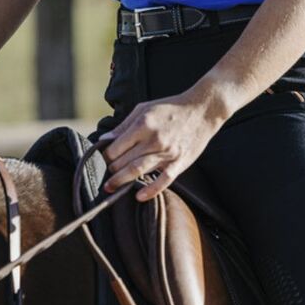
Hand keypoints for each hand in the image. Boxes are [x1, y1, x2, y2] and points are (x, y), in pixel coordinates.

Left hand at [100, 90, 224, 202]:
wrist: (201, 110)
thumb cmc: (170, 108)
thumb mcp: (144, 108)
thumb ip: (124, 124)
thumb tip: (105, 139)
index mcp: (143, 124)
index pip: (117, 146)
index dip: (106, 155)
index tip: (102, 159)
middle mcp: (154, 139)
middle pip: (125, 160)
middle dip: (111, 170)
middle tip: (105, 175)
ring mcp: (167, 152)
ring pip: (138, 171)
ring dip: (121, 181)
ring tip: (110, 187)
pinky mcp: (179, 163)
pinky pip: (163, 180)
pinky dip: (150, 190)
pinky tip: (139, 196)